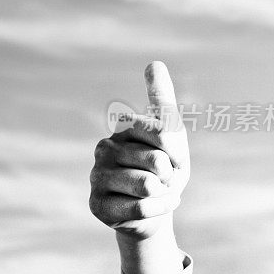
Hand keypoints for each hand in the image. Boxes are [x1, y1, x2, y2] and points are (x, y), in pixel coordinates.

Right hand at [89, 61, 189, 239]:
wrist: (156, 208)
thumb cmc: (166, 168)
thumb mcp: (173, 136)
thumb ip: (164, 101)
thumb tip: (154, 62)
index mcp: (122, 127)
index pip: (163, 131)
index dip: (178, 151)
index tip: (173, 157)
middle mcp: (103, 148)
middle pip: (157, 162)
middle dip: (170, 176)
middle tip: (162, 180)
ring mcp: (96, 177)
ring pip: (147, 186)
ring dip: (164, 195)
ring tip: (155, 194)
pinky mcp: (97, 205)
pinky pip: (141, 209)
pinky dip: (157, 211)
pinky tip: (151, 208)